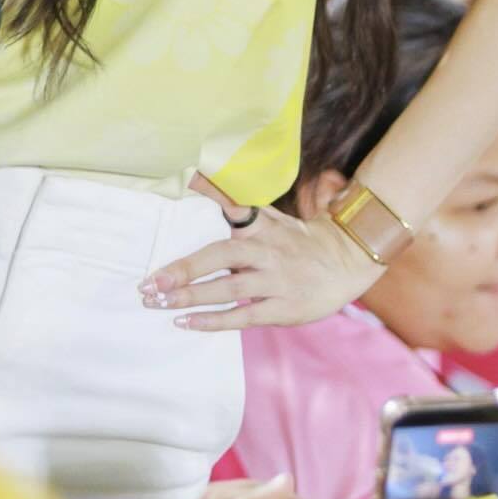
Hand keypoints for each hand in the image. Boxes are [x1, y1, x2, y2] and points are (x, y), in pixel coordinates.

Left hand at [140, 204, 381, 330]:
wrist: (346, 262)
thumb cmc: (297, 240)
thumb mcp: (271, 217)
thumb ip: (235, 202)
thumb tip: (196, 176)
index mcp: (263, 226)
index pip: (234, 205)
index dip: (211, 191)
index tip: (185, 181)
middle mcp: (268, 250)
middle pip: (222, 256)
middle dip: (185, 269)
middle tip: (151, 282)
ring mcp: (276, 280)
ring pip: (229, 289)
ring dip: (192, 296)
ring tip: (159, 302)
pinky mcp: (283, 308)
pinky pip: (243, 315)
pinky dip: (213, 321)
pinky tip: (185, 322)